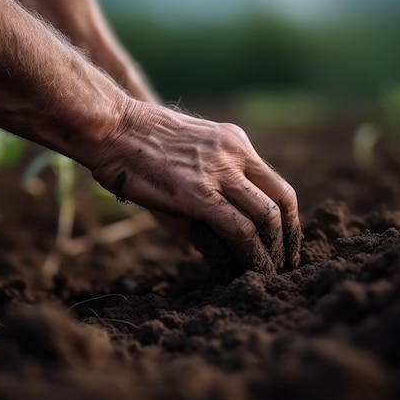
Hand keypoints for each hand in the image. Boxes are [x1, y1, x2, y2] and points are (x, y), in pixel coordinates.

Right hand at [91, 100, 301, 274]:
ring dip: (274, 250)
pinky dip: (251, 253)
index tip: (283, 240)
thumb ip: (197, 197)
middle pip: (283, 199)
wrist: (110, 126)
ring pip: (268, 216)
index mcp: (233, 142)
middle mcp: (235, 153)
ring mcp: (220, 171)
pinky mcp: (200, 193)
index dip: (286, 216)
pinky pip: (240, 229)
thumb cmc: (134, 145)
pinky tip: (251, 269)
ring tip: (271, 272)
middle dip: (289, 236)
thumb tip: (195, 244)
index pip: (275, 182)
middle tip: (286, 262)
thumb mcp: (179, 159)